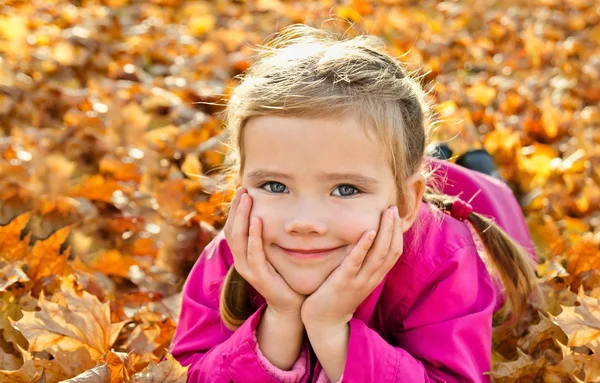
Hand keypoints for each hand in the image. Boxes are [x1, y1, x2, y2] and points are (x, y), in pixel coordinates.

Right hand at [224, 188, 305, 317]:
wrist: (290, 306)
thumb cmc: (285, 277)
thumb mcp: (274, 253)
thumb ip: (270, 237)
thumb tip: (275, 213)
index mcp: (243, 255)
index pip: (232, 227)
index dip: (235, 209)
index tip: (242, 190)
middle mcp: (241, 261)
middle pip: (231, 229)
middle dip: (236, 208)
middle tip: (242, 189)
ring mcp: (247, 269)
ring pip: (238, 238)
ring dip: (242, 216)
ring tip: (246, 199)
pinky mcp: (258, 276)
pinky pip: (253, 252)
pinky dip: (254, 235)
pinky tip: (257, 220)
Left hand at [301, 206, 402, 329]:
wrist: (324, 323)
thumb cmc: (336, 297)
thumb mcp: (355, 279)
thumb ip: (362, 263)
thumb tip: (365, 242)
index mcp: (375, 276)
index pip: (394, 252)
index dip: (398, 234)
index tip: (397, 215)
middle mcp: (371, 278)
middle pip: (391, 250)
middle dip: (394, 228)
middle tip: (393, 208)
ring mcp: (359, 281)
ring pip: (379, 254)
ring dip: (385, 232)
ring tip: (387, 213)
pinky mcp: (343, 282)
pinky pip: (356, 262)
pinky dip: (363, 246)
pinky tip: (368, 231)